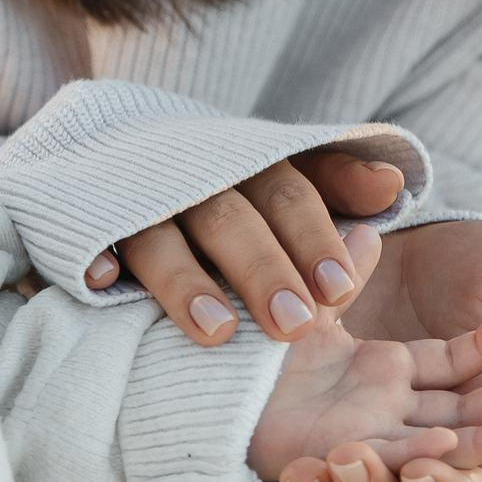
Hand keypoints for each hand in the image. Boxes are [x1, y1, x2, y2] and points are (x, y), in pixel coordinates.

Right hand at [7, 149, 403, 343]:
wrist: (113, 149)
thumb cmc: (220, 186)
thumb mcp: (277, 179)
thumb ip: (334, 185)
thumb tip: (392, 188)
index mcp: (246, 166)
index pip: (288, 193)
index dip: (313, 238)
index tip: (340, 287)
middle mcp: (192, 178)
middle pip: (230, 218)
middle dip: (263, 269)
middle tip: (295, 324)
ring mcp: (136, 200)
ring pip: (160, 234)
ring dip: (186, 280)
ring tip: (218, 333)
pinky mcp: (88, 223)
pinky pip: (88, 238)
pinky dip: (97, 258)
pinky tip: (106, 284)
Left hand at [275, 220, 481, 481]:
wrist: (408, 217)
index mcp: (468, 422)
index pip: (471, 480)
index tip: (443, 452)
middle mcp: (413, 434)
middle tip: (413, 472)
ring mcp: (362, 426)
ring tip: (344, 462)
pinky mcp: (312, 411)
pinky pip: (313, 474)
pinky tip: (300, 473)